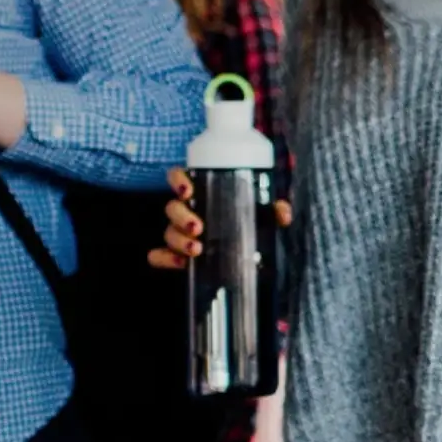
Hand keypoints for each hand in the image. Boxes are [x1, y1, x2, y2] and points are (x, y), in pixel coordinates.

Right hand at [148, 168, 292, 269]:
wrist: (249, 262)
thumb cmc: (251, 227)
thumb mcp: (263, 217)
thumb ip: (273, 211)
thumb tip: (282, 214)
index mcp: (203, 193)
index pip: (179, 177)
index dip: (178, 180)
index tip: (188, 191)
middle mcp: (187, 211)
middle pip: (172, 207)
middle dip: (182, 217)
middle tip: (199, 228)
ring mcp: (179, 234)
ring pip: (167, 232)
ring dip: (179, 240)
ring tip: (197, 250)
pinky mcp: (175, 256)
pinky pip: (159, 256)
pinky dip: (165, 259)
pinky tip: (181, 264)